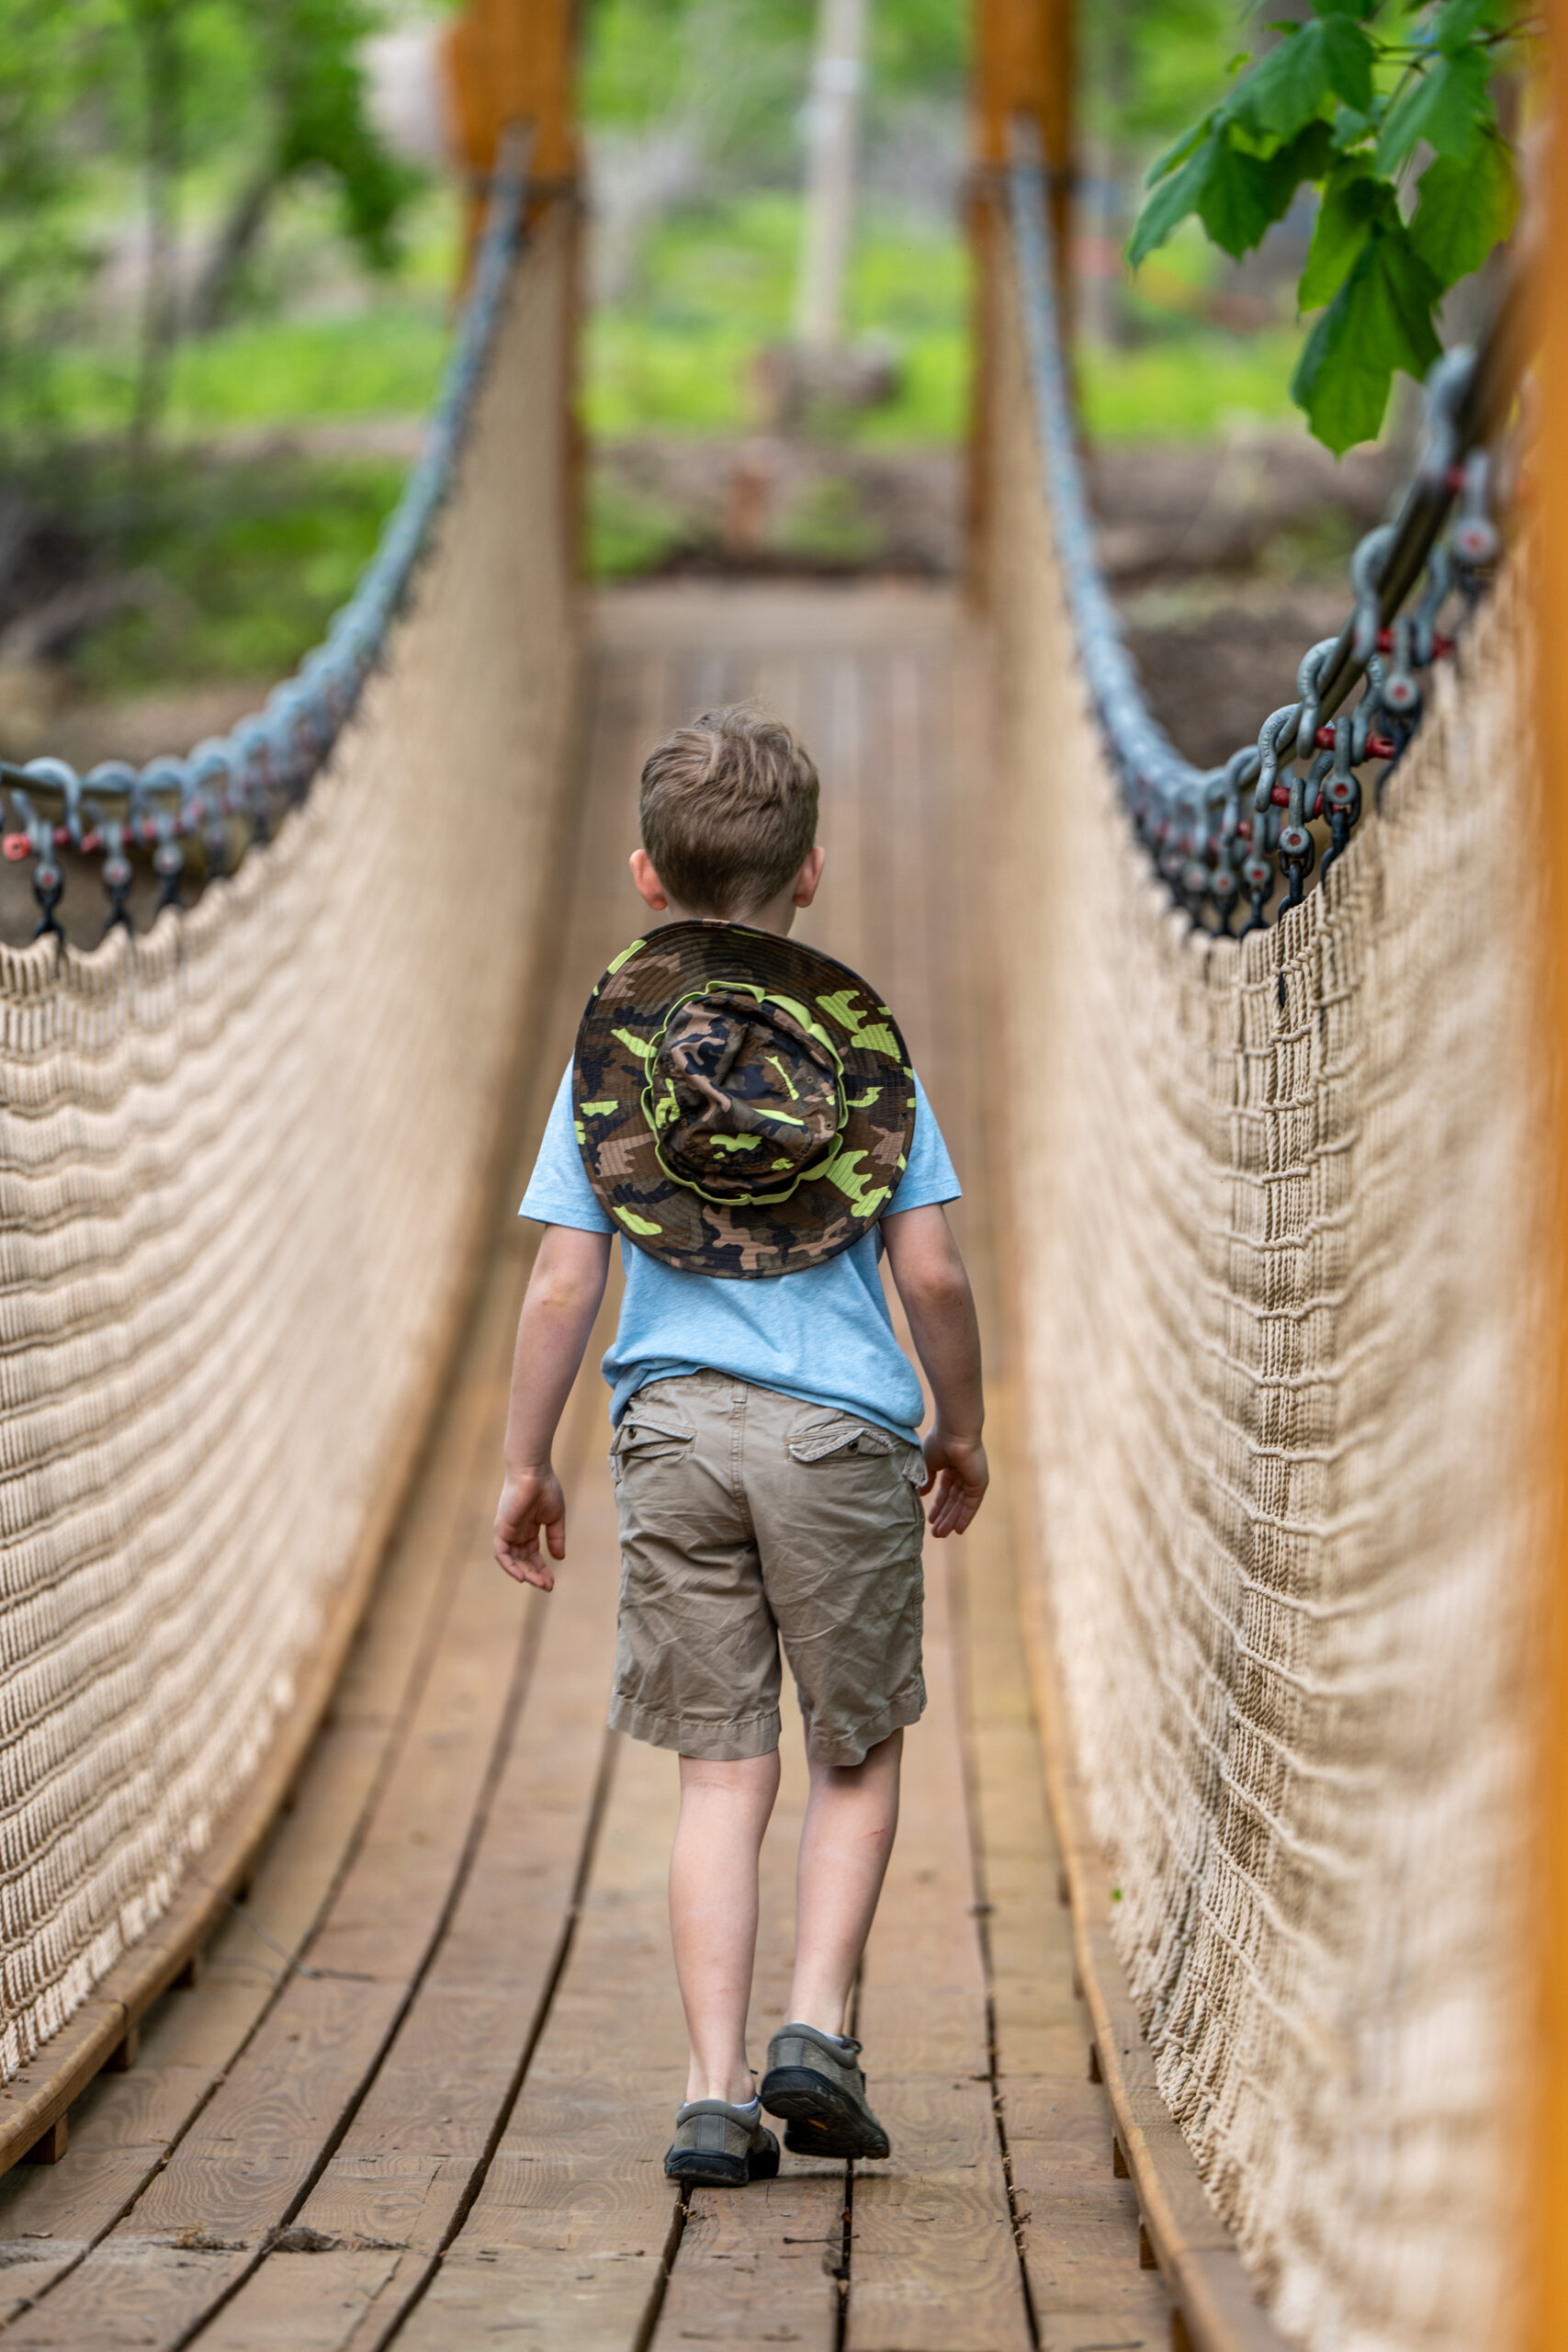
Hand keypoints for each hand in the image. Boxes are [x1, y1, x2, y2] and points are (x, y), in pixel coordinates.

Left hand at [493, 1466, 565, 1588]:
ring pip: (512, 1560)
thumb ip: (556, 1538)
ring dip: (525, 1573)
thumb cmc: (545, 1488)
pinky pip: (502, 1554)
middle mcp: (516, 1532)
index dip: (542, 1569)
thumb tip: (559, 1558)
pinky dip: (510, 1566)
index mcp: (528, 1529)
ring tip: (540, 1584)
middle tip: (547, 1587)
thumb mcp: (555, 1517)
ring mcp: (507, 1531)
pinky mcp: (501, 1529)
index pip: (532, 1555)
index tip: (552, 1583)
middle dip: (535, 1575)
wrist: (534, 1472)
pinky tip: (522, 1576)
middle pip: (523, 1561)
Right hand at [920, 1427, 987, 1537]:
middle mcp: (964, 1473)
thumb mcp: (928, 1463)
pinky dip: (965, 1517)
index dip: (938, 1505)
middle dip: (944, 1516)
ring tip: (940, 1534)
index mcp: (952, 1466)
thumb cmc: (939, 1441)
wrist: (954, 1432)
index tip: (930, 1520)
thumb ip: (927, 1479)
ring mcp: (973, 1479)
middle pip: (954, 1500)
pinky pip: (971, 1505)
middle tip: (936, 1534)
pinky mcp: (979, 1484)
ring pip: (961, 1505)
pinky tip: (958, 1530)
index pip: (946, 1490)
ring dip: (951, 1520)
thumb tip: (922, 1493)